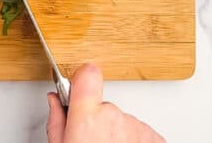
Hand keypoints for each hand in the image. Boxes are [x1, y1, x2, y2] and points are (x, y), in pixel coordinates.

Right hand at [47, 63, 163, 142]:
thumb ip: (58, 120)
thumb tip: (56, 101)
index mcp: (87, 115)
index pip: (87, 75)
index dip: (83, 76)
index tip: (80, 78)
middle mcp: (114, 116)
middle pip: (104, 106)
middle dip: (98, 118)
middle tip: (90, 138)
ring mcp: (137, 126)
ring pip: (123, 120)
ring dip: (116, 131)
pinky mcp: (155, 137)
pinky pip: (140, 132)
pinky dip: (133, 140)